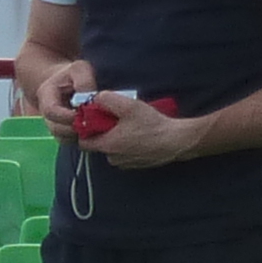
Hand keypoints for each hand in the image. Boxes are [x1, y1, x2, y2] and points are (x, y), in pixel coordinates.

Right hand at [29, 59, 97, 137]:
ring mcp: (55, 124)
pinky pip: (72, 141)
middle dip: (74, 129)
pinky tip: (96, 130)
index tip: (81, 114)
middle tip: (92, 124)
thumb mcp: (80, 69)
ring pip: (63, 138)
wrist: (66, 80)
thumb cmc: (73, 73)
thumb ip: (84, 82)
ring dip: (80, 136)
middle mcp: (47, 113)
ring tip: (95, 127)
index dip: (65, 116)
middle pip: (55, 129)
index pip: (50, 111)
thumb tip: (89, 100)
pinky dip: (84, 139)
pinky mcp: (64, 132)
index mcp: (46, 96)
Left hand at [82, 91, 197, 167]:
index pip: (83, 142)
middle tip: (115, 118)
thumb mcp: (127, 106)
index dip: (85, 130)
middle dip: (104, 131)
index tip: (93, 119)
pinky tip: (140, 133)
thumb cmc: (152, 125)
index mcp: (107, 146)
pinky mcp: (139, 164)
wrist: (178, 141)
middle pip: (100, 144)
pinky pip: (127, 153)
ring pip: (114, 148)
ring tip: (130, 124)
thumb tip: (96, 98)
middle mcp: (114, 158)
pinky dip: (129, 144)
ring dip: (118, 137)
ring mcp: (127, 163)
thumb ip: (106, 99)